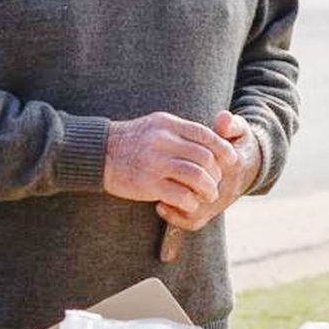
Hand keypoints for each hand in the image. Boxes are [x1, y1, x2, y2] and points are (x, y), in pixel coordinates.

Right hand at [103, 111, 237, 214]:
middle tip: (215, 182)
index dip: (222, 148)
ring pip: (196, 176)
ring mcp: (154, 162)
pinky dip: (190, 202)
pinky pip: (180, 195)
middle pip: (204, 157)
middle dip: (216, 172)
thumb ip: (180, 131)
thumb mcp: (155, 126)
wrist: (98, 153)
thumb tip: (210, 139)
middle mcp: (162, 141)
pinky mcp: (147, 183)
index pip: (205, 135)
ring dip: (207, 189)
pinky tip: (189, 203)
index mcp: (167, 124)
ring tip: (207, 195)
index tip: (229, 160)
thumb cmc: (130, 141)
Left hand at [158, 111, 261, 261]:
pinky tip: (160, 204)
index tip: (170, 155)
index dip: (190, 165)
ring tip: (157, 191)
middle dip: (177, 186)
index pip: (210, 169)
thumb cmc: (235, 142)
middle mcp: (225, 187)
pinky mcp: (209, 211)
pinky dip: (175, 216)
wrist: (245, 164)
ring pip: (194, 212)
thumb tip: (222, 119)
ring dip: (174, 203)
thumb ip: (231, 124)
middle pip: (199, 195)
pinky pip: (192, 221)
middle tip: (157, 175)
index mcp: (232, 166)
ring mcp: (217, 202)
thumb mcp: (238, 129)